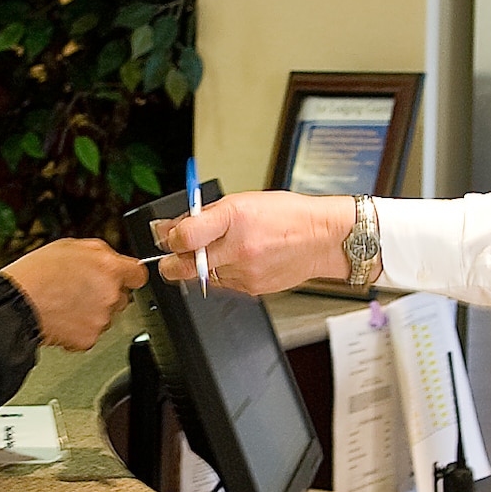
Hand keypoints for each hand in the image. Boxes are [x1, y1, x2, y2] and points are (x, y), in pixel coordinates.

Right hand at [0, 239, 147, 351]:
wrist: (17, 303)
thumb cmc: (37, 273)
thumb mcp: (70, 246)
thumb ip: (99, 253)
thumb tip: (111, 258)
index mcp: (109, 267)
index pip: (139, 275)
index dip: (128, 276)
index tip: (122, 278)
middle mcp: (110, 294)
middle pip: (122, 298)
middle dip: (107, 295)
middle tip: (81, 291)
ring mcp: (101, 319)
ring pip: (106, 317)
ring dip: (92, 313)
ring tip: (66, 304)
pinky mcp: (89, 339)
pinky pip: (90, 334)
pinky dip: (79, 329)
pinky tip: (63, 318)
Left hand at [152, 191, 358, 294]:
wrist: (322, 239)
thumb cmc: (287, 216)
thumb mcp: (243, 202)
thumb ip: (205, 216)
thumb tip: (173, 227)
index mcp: (234, 217)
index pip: (185, 236)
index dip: (169, 238)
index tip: (168, 236)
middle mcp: (238, 247)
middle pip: (185, 266)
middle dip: (171, 263)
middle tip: (173, 257)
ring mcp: (244, 271)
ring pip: (202, 277)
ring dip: (202, 267)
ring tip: (220, 251)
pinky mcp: (251, 288)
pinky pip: (223, 284)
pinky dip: (223, 274)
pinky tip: (239, 261)